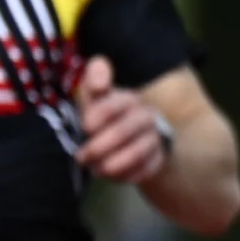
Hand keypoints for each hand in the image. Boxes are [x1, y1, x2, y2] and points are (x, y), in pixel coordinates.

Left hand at [76, 55, 170, 185]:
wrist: (127, 142)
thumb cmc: (103, 118)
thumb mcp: (93, 99)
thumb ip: (93, 81)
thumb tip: (99, 65)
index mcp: (127, 100)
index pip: (117, 103)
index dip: (101, 114)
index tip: (86, 126)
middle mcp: (145, 116)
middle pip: (126, 130)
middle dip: (100, 145)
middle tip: (81, 156)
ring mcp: (154, 138)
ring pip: (137, 152)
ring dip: (112, 163)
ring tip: (95, 168)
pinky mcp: (158, 159)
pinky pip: (145, 170)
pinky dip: (125, 175)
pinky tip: (110, 175)